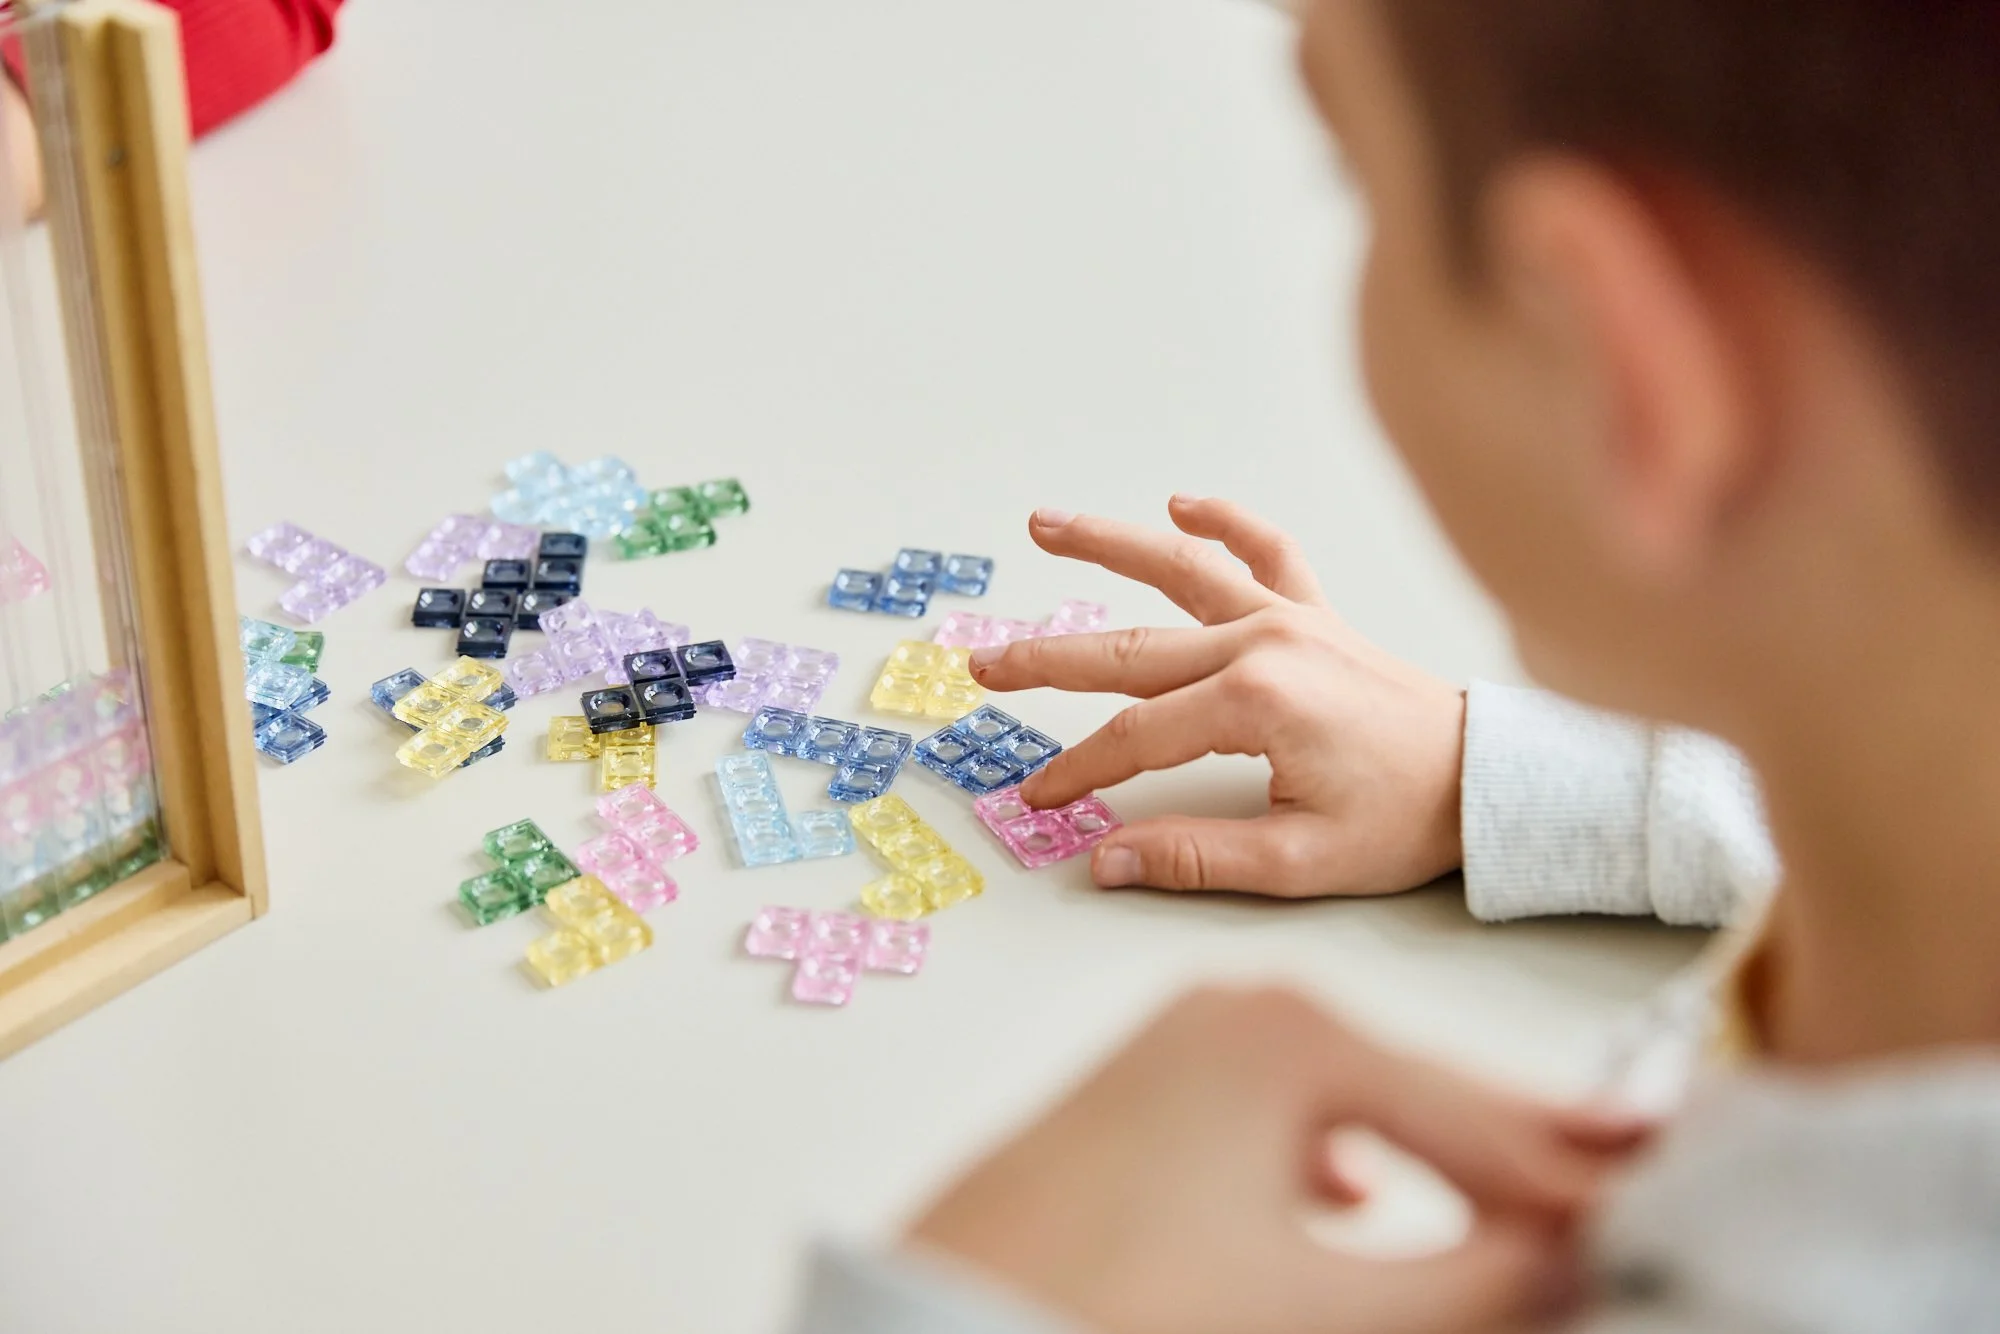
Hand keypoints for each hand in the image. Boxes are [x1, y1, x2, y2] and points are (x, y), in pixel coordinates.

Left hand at [908, 987, 1643, 1333]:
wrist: (944, 1309)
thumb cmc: (1103, 1299)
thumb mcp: (1323, 1304)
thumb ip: (1475, 1282)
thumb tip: (1583, 1260)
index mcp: (1292, 1033)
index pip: (1486, 1117)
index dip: (1584, 1183)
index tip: (1663, 1213)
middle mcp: (1239, 1012)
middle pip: (1426, 1100)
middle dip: (1511, 1177)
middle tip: (1600, 1230)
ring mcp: (1188, 1043)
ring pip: (1357, 1110)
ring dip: (1433, 1176)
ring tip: (1504, 1238)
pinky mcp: (1151, 1089)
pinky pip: (1285, 1119)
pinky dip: (1344, 1168)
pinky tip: (1360, 1212)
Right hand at [970, 496, 1466, 896]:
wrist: (1487, 780)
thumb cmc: (1404, 820)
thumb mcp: (1299, 861)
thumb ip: (1196, 857)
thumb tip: (1107, 860)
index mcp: (1254, 704)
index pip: (1134, 738)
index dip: (1078, 771)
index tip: (1038, 797)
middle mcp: (1263, 645)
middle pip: (1130, 650)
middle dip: (1050, 659)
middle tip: (985, 663)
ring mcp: (1289, 620)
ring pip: (1181, 574)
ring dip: (1110, 547)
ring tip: (1045, 524)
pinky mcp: (1316, 615)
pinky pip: (1267, 553)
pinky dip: (1227, 524)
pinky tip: (1184, 506)